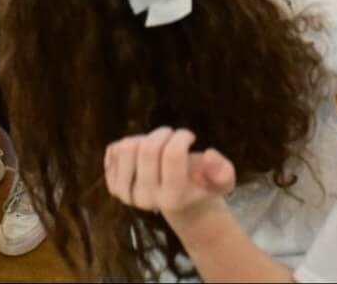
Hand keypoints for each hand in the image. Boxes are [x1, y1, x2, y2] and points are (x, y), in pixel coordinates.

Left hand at [105, 128, 235, 221]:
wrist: (180, 203)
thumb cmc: (202, 186)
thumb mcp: (222, 181)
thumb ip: (223, 171)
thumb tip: (209, 154)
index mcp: (173, 199)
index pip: (172, 155)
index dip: (182, 136)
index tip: (189, 136)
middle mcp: (146, 200)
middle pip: (148, 149)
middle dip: (163, 133)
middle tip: (172, 135)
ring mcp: (126, 194)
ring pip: (126, 148)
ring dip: (145, 137)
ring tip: (157, 144)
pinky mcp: (113, 186)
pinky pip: (113, 150)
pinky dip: (130, 143)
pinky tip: (143, 152)